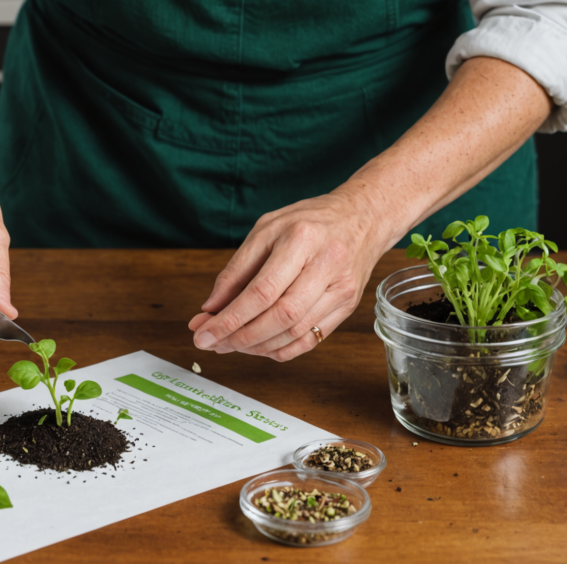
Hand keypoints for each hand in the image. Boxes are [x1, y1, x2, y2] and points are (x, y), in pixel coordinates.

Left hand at [188, 194, 385, 361]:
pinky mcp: (347, 306)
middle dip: (240, 337)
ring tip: (230, 344)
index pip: (261, 290)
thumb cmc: (310, 221)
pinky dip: (280, 350)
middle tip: (213, 343)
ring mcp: (341, 289)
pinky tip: (259, 347)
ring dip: (257, 346)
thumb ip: (237, 269)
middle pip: (280, 316)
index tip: (202, 332)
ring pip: (295, 333)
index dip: (229, 318)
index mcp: (301, 239)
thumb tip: (211, 308)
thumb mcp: (266, 230)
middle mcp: (326, 265)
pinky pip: (311, 340)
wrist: (363, 217)